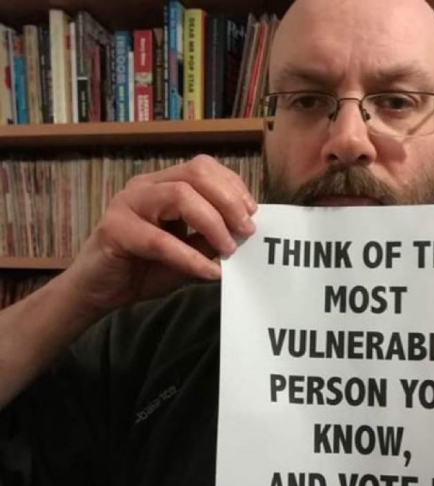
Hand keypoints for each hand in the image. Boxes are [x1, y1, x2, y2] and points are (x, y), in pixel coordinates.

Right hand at [62, 154, 257, 313]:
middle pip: (196, 174)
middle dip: (229, 201)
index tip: (253, 213)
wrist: (101, 292)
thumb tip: (244, 232)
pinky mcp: (115, 229)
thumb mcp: (189, 252)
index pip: (204, 168)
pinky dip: (190, 258)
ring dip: (213, 223)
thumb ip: (211, 239)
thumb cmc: (146, 268)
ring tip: (229, 250)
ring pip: (180, 196)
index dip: (233, 186)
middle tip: (247, 231)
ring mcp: (128, 203)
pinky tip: (210, 273)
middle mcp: (146, 186)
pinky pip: (160, 240)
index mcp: (164, 185)